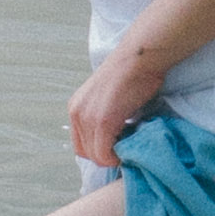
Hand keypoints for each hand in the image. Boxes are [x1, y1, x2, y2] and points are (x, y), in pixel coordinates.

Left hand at [67, 41, 164, 167]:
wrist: (139, 58)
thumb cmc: (132, 73)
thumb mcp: (107, 98)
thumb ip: (102, 116)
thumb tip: (113, 138)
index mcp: (76, 107)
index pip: (80, 144)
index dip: (99, 150)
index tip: (118, 144)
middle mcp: (76, 113)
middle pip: (86, 153)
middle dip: (106, 155)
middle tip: (126, 145)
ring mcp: (88, 118)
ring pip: (96, 156)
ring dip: (113, 156)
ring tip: (129, 143)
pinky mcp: (103, 122)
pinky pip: (105, 154)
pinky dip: (117, 157)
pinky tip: (129, 146)